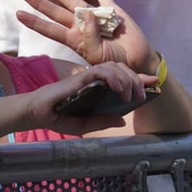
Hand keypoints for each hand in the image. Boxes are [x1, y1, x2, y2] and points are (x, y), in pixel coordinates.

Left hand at [17, 0, 152, 72]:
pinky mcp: (112, 10)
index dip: (35, 22)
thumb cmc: (116, 64)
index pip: (50, 29)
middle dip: (40, 4)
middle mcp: (81, 27)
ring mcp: (95, 17)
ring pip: (73, 1)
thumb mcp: (98, 57)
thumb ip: (90, 38)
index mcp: (75, 40)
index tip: (19, 14)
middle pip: (56, 13)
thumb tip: (87, 14)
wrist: (137, 62)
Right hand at [26, 62, 157, 134]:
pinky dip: (113, 77)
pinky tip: (118, 89)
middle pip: (123, 70)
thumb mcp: (85, 124)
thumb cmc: (58, 117)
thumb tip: (122, 120)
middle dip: (138, 80)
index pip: (122, 78)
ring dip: (127, 79)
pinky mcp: (81, 77)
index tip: (154, 84)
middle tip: (143, 94)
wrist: (37, 113)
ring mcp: (88, 77)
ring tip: (131, 95)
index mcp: (98, 89)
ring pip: (115, 67)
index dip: (139, 79)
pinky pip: (101, 71)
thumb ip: (102, 121)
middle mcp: (96, 80)